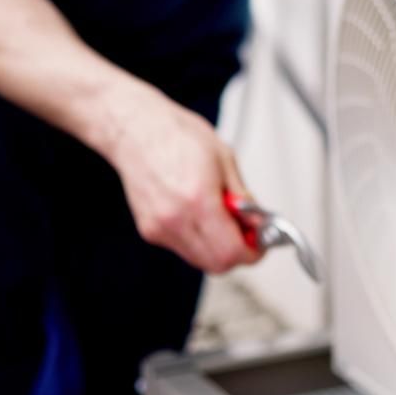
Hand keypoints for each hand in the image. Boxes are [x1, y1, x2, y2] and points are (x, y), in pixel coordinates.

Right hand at [98, 81, 262, 275]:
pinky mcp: (149, 230)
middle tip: (246, 232)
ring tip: (221, 217)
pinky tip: (199, 215)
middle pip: (217, 264)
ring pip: (200, 260)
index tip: (259, 241)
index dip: (252, 251)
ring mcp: (159, 228)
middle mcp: (175, 219)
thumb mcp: (224, 158)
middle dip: (237, 252)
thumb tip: (256, 222)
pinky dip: (198, 239)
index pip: (231, 252)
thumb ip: (243, 196)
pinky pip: (183, 248)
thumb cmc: (176, 135)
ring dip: (217, 247)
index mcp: (197, 199)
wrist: (136, 130)